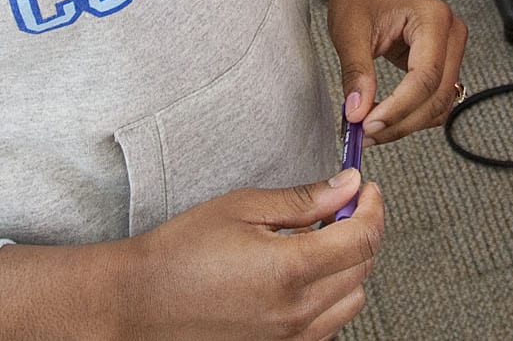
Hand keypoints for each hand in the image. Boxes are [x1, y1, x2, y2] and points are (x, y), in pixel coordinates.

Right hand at [0, 173, 382, 340]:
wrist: (140, 300)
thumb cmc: (180, 253)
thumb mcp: (243, 208)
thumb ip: (303, 200)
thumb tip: (346, 186)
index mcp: (290, 269)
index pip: (362, 238)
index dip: (372, 206)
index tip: (366, 189)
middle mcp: (296, 311)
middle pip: (363, 268)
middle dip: (362, 231)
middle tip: (342, 206)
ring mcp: (289, 337)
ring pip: (351, 300)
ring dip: (348, 267)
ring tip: (318, 241)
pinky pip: (327, 325)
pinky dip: (329, 297)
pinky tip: (302, 274)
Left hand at [326, 0, 465, 142]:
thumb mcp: (349, 31)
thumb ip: (356, 72)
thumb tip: (357, 113)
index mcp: (433, 18)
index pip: (426, 76)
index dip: (398, 108)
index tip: (366, 126)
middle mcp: (452, 33)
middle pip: (438, 95)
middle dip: (401, 122)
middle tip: (363, 135)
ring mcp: (451, 50)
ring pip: (440, 105)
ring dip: (406, 124)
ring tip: (368, 130)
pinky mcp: (443, 64)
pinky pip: (434, 100)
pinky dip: (410, 116)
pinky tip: (381, 118)